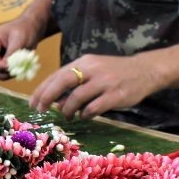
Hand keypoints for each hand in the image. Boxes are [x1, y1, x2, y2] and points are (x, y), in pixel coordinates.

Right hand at [0, 13, 45, 79]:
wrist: (28, 29)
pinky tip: (14, 69)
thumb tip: (5, 67)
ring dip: (2, 75)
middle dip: (0, 72)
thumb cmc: (25, 30)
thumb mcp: (20, 39)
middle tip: (15, 71)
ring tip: (16, 70)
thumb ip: (12, 53)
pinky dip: (4, 74)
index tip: (13, 68)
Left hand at [28, 54, 164, 119]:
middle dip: (47, 98)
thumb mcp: (93, 71)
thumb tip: (55, 101)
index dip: (42, 90)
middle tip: (40, 110)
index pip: (57, 75)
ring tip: (67, 116)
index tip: (33, 103)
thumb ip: (75, 82)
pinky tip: (84, 116)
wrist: (145, 70)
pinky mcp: (116, 95)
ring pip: (76, 97)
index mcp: (84, 62)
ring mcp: (104, 82)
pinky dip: (85, 114)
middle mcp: (92, 69)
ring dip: (67, 110)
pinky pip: (93, 108)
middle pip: (62, 83)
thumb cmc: (115, 73)